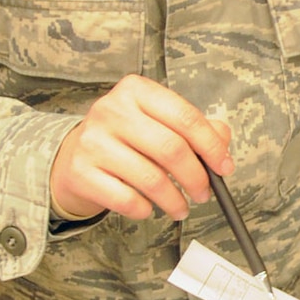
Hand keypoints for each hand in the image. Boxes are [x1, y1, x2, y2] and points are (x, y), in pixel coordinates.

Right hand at [50, 74, 231, 221]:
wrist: (75, 154)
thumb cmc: (127, 138)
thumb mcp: (159, 122)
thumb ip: (196, 128)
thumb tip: (222, 145)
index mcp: (136, 90)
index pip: (185, 117)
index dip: (212, 146)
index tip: (224, 168)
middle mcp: (111, 110)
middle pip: (171, 149)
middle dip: (196, 178)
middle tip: (204, 194)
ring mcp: (92, 141)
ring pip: (151, 179)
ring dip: (174, 201)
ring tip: (181, 208)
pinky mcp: (80, 172)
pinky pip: (127, 199)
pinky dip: (145, 210)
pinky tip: (148, 208)